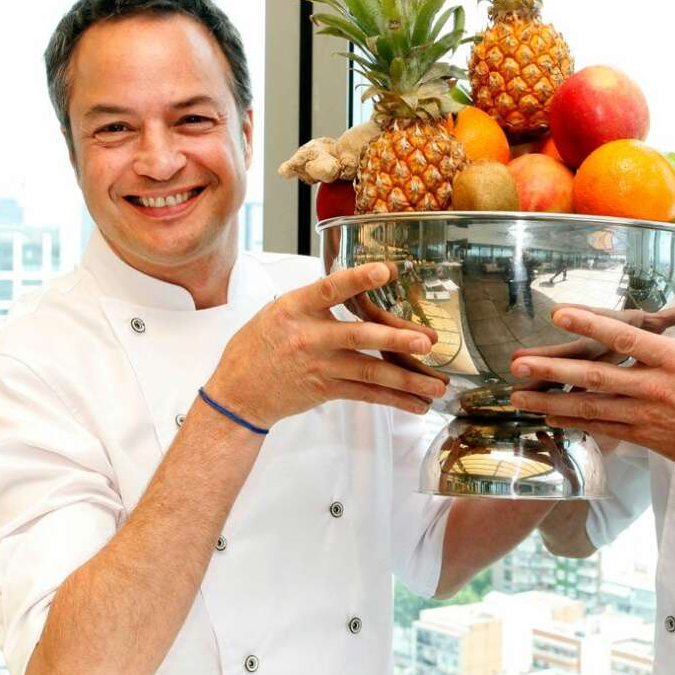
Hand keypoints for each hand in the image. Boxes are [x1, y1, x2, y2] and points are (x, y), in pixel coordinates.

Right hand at [206, 263, 447, 428]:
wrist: (238, 391)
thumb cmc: (260, 345)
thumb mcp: (280, 310)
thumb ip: (317, 301)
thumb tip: (359, 287)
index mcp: (296, 308)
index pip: (330, 289)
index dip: (358, 279)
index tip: (386, 270)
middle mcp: (309, 337)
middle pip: (359, 336)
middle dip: (397, 339)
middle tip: (428, 341)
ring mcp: (319, 366)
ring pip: (370, 372)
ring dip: (407, 379)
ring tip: (436, 384)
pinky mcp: (325, 390)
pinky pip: (366, 395)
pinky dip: (394, 400)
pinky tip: (417, 404)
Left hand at [507, 284, 674, 481]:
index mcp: (674, 360)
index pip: (625, 337)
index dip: (590, 325)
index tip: (560, 314)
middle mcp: (655, 387)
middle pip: (597, 376)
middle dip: (554, 371)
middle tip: (518, 365)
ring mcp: (646, 415)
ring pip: (591, 407)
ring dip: (552, 401)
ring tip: (519, 395)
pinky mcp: (643, 436)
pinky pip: (602, 428)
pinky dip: (574, 422)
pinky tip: (548, 416)